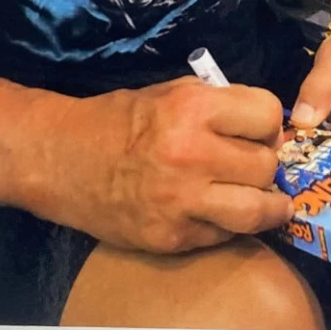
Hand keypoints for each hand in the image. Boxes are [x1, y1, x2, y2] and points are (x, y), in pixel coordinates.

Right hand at [52, 77, 291, 254]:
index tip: (258, 131)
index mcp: (192, 108)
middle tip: (251, 164)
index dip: (266, 123)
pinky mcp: (173, 237)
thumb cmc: (118, 120)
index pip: (268, 114)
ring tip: (268, 203)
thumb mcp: (170, 92)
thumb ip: (219, 105)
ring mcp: (182, 201)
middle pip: (266, 164)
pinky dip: (229, 226)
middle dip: (264, 163)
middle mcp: (192, 154)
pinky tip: (219, 213)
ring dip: (267, 206)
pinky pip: (224, 235)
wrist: (61, 160)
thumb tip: (265, 126)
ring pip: (258, 210)